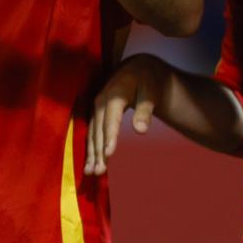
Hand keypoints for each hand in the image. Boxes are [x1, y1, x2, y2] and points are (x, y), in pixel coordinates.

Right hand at [87, 54, 169, 174]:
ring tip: (91, 172)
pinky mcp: (96, 113)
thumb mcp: (151, 92)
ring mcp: (96, 107)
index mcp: (114, 94)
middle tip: (98, 172)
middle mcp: (101, 101)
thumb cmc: (148, 80)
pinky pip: (92, 132)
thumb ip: (146, 110)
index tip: (109, 154)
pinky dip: (91, 148)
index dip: (109, 136)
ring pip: (92, 133)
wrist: (138, 69)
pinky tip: (91, 163)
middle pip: (98, 129)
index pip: (111, 119)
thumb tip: (141, 131)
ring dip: (91, 153)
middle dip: (97, 151)